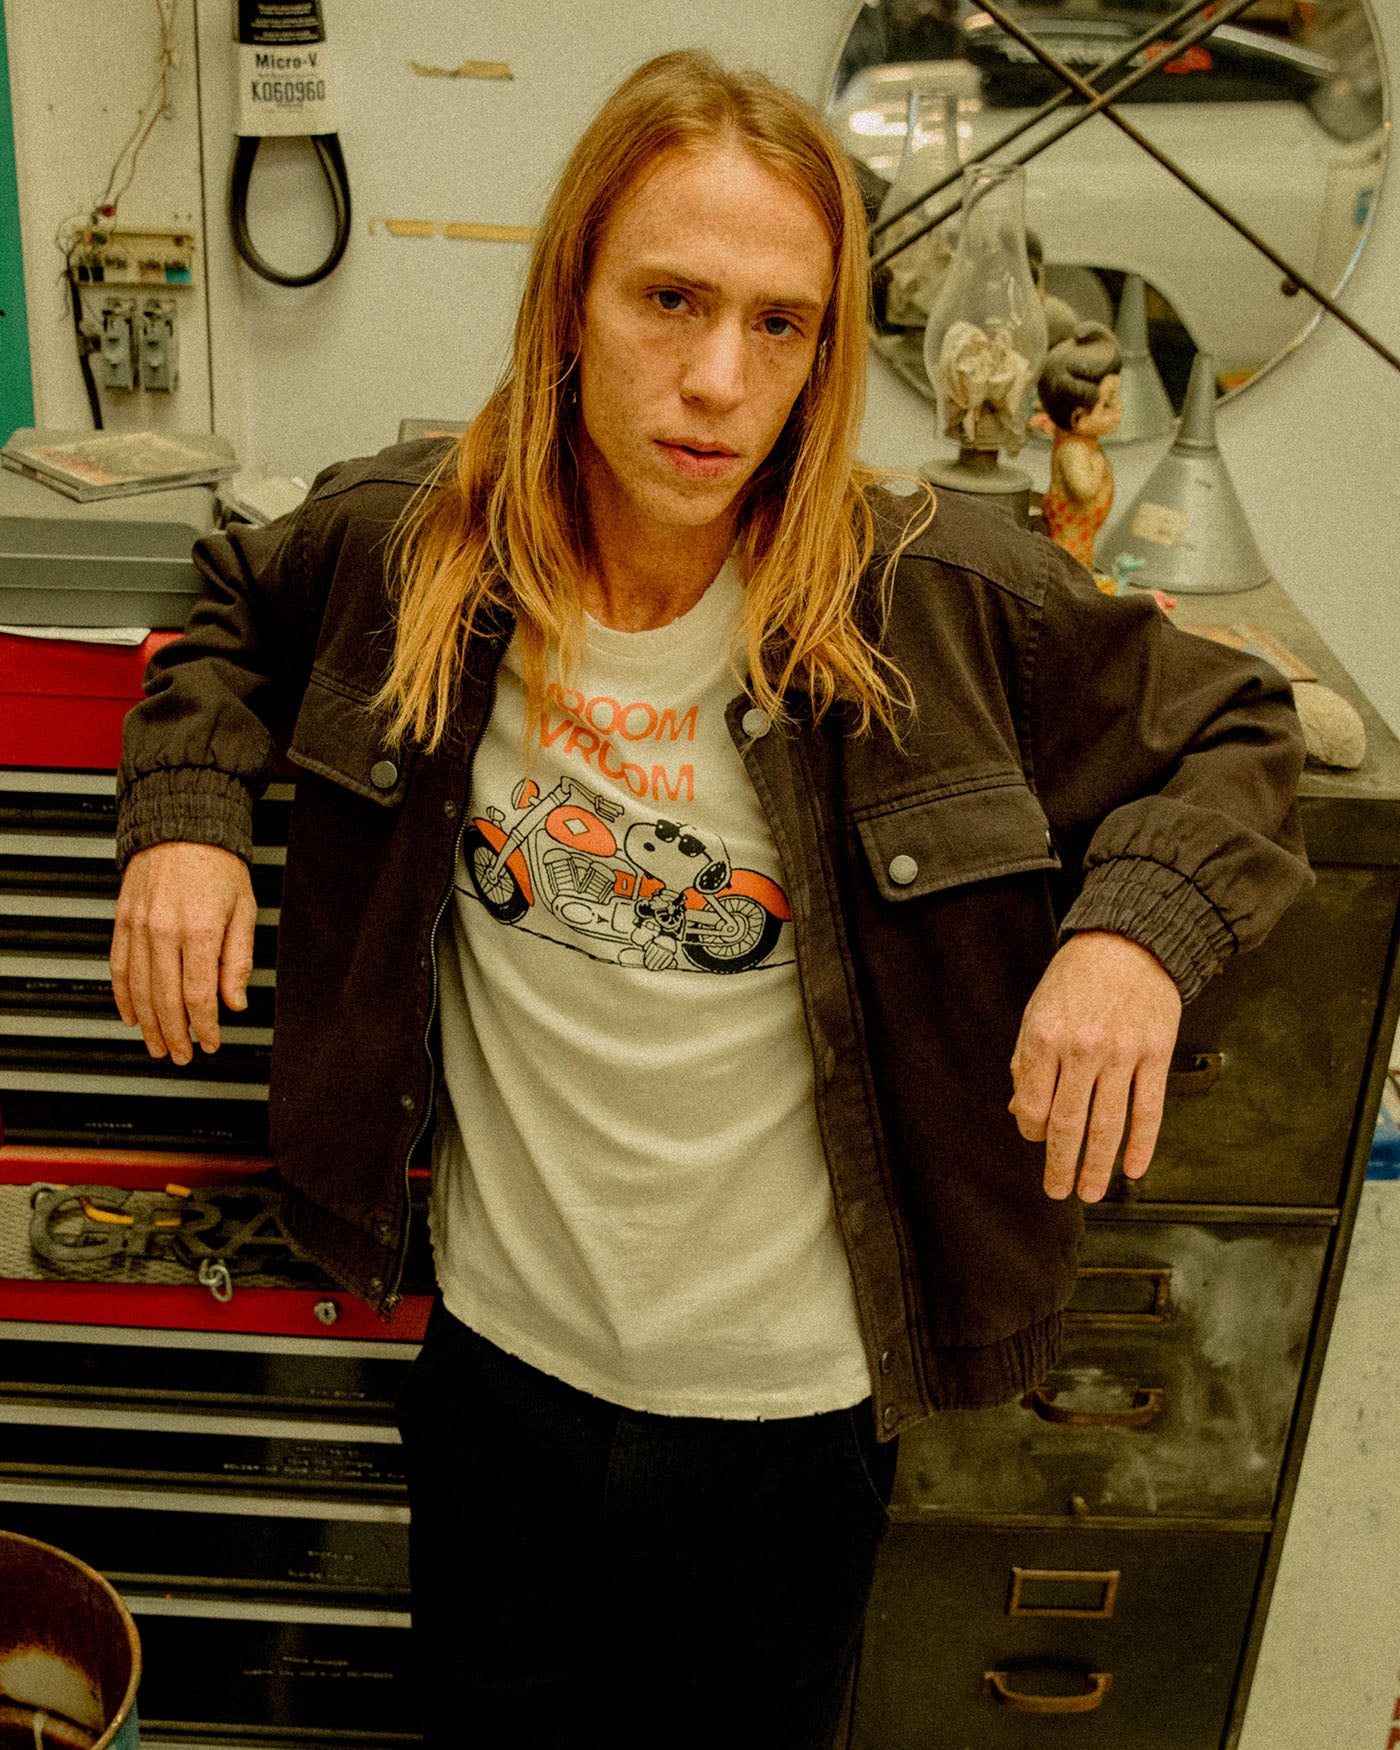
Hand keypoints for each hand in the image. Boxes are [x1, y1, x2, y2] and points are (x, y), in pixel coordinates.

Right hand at [110, 842, 256, 1063]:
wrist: (183, 826)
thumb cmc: (220, 866)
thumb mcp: (245, 910)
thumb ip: (239, 960)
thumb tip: (235, 1003)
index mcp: (201, 930)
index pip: (199, 995)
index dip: (205, 1026)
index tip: (212, 1043)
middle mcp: (165, 930)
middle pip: (166, 999)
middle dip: (176, 1035)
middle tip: (184, 1057)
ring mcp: (139, 926)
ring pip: (140, 989)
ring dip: (149, 1024)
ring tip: (158, 1047)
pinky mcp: (123, 921)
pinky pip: (119, 967)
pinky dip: (123, 996)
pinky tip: (131, 1017)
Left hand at [1009, 931, 1181, 1201]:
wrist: (1129, 943)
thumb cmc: (1076, 979)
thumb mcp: (1037, 1012)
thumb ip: (1026, 1062)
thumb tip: (1020, 1111)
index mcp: (1044, 1037)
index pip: (1031, 1104)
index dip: (1031, 1131)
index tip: (1036, 1141)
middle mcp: (1082, 1048)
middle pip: (1068, 1124)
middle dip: (1061, 1165)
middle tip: (1058, 1191)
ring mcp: (1122, 1053)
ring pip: (1108, 1125)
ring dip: (1098, 1166)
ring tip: (1091, 1192)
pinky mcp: (1155, 1054)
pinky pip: (1149, 1110)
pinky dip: (1142, 1145)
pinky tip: (1133, 1169)